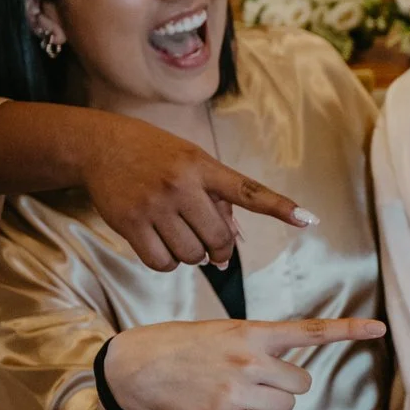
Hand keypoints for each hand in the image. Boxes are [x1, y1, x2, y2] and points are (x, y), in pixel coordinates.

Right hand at [81, 113, 313, 270]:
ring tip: (181, 238)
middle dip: (219, 251)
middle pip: (218, 239)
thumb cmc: (156, 156)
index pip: (249, 191)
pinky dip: (168, 263)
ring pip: (191, 255)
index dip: (280, 207)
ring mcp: (154, 204)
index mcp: (203, 167)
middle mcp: (181, 184)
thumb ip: (216, 198)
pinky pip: (162, 263)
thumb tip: (230, 247)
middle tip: (213, 249)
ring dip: (192, 256)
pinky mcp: (130, 223)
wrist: (101, 146)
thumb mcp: (192, 162)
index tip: (308, 220)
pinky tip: (163, 247)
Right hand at [103, 317, 383, 409]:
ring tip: (235, 392)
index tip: (381, 328)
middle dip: (285, 386)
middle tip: (253, 379)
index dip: (349, 330)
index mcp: (254, 331)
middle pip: (302, 384)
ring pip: (286, 408)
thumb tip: (290, 377)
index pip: (311, 331)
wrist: (142, 366)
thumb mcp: (226, 331)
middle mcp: (251, 359)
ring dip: (269, 406)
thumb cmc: (187, 346)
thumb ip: (261, 345)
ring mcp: (239, 390)